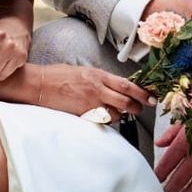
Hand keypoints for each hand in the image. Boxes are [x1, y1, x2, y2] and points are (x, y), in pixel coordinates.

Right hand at [31, 64, 150, 118]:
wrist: (40, 85)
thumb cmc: (59, 75)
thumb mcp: (83, 70)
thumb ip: (100, 79)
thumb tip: (115, 86)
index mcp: (98, 76)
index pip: (127, 85)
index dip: (142, 93)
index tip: (151, 98)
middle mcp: (97, 90)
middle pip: (125, 102)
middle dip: (136, 107)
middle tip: (140, 108)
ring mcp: (90, 104)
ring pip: (115, 114)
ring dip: (120, 115)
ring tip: (116, 112)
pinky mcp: (83, 115)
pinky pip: (101, 120)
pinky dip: (106, 120)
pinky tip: (102, 116)